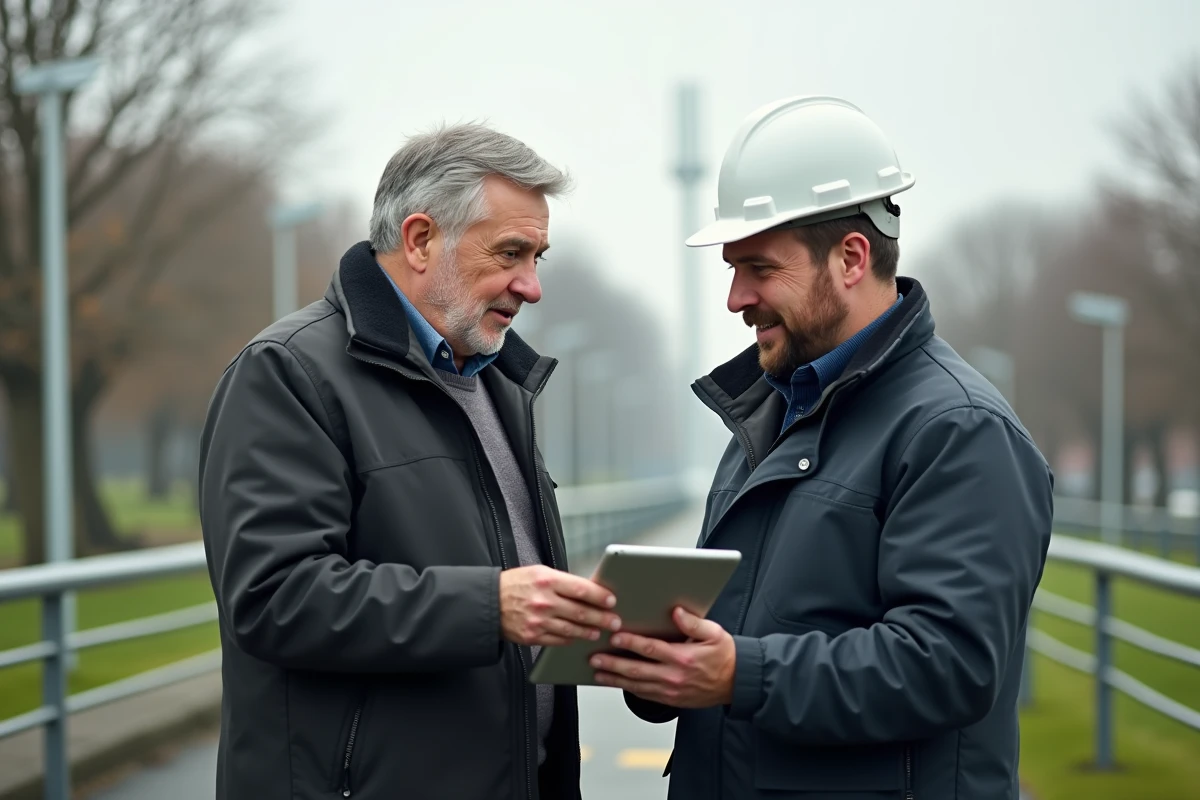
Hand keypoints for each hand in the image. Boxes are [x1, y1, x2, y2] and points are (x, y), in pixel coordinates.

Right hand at [499, 565, 620, 646]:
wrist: (488, 603)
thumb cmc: (516, 585)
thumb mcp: (538, 573)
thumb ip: (562, 582)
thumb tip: (589, 591)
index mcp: (547, 580)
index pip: (581, 589)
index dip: (600, 596)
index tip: (612, 601)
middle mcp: (544, 601)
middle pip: (581, 612)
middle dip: (602, 618)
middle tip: (615, 622)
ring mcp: (538, 621)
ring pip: (572, 629)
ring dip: (589, 631)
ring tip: (599, 631)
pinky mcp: (532, 636)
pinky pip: (558, 640)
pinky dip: (571, 639)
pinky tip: (579, 637)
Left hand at [590, 606, 735, 707]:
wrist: (738, 684)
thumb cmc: (725, 656)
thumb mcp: (714, 633)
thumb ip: (693, 623)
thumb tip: (676, 611)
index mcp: (683, 658)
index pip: (650, 649)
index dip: (630, 643)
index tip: (615, 637)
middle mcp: (674, 676)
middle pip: (637, 670)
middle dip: (613, 663)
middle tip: (595, 658)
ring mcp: (671, 691)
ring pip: (637, 686)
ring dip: (615, 679)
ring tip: (598, 672)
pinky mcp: (671, 700)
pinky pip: (645, 695)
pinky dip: (629, 689)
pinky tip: (617, 683)